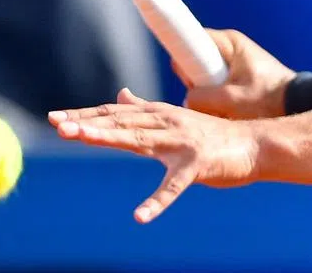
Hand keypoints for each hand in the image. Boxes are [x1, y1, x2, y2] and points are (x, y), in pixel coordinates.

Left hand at [49, 88, 259, 221]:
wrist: (255, 144)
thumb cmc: (213, 137)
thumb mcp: (175, 120)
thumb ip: (146, 110)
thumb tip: (120, 95)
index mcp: (158, 115)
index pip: (115, 113)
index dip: (86, 115)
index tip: (56, 118)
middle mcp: (166, 123)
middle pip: (121, 123)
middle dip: (88, 123)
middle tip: (58, 124)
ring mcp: (181, 143)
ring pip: (139, 141)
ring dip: (109, 138)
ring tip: (81, 138)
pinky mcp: (197, 166)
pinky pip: (173, 187)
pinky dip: (157, 202)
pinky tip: (140, 216)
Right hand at [175, 29, 295, 119]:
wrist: (296, 106)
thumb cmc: (269, 98)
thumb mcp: (232, 99)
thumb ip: (202, 98)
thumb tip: (187, 100)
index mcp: (229, 42)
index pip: (191, 38)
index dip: (183, 57)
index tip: (187, 78)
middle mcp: (228, 48)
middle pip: (193, 63)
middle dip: (197, 84)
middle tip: (212, 100)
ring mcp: (230, 63)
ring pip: (202, 79)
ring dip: (208, 97)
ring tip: (225, 110)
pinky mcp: (234, 78)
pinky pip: (213, 89)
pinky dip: (217, 102)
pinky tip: (229, 114)